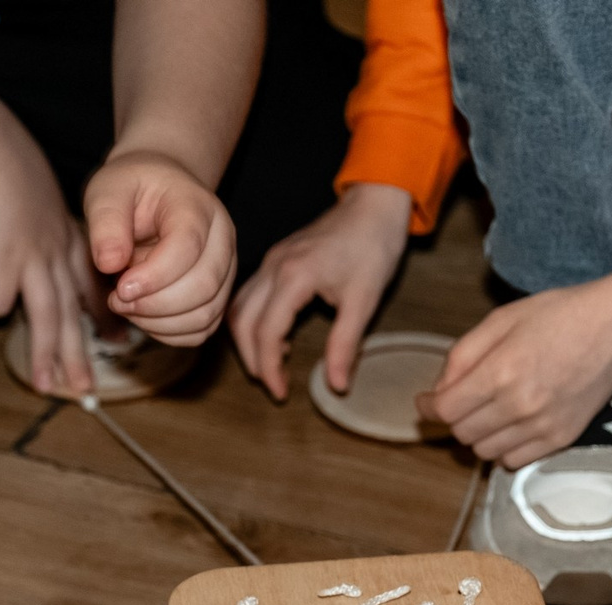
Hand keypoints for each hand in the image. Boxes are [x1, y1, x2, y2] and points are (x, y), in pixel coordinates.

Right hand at [0, 125, 95, 395]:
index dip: (103, 314)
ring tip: (47, 387)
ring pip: (46, 317)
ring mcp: (31, 258)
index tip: (119, 340)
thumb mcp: (29, 190)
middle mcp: (55, 251)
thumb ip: (32, 219)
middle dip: (81, 353)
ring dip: (47, 355)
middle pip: (73, 311)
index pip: (92, 284)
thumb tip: (17, 239)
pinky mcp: (2, 262)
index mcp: (66, 234)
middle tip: (87, 388)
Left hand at [84, 149, 234, 344]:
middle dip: (154, 305)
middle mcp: (222, 239)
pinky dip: (168, 333)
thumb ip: (105, 223)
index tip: (119, 288)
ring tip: (126, 305)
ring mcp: (225, 270)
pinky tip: (142, 315)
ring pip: (204, 315)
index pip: (188, 247)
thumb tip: (109, 264)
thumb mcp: (107, 191)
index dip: (154, 276)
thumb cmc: (132, 190)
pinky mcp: (217, 296)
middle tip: (116, 299)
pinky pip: (200, 330)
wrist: (157, 192)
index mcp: (197, 206)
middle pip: (203, 287)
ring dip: (159, 322)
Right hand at [228, 182, 411, 402]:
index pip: (266, 332)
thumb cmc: (373, 247)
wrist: (373, 206)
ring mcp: (271, 261)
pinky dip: (252, 321)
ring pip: (238, 307)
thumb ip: (345, 345)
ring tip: (270, 365)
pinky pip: (248, 295)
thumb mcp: (364, 300)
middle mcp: (274, 267)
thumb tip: (335, 385)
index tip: (281, 393)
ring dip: (247, 341)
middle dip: (252, 359)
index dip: (269, 368)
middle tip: (273, 385)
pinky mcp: (275, 259)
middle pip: (241, 322)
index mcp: (294, 276)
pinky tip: (275, 337)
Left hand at [423, 279, 611, 468]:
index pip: (446, 409)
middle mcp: (519, 405)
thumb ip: (463, 355)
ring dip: (478, 435)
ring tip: (488, 411)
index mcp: (500, 372)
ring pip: (484, 452)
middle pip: (462, 434)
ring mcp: (541, 426)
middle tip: (461, 400)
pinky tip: (511, 425)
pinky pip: (513, 461)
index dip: (428, 407)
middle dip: (454, 418)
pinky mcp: (560, 439)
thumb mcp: (501, 319)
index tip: (425, 402)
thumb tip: (439, 390)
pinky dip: (503, 448)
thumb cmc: (559, 316)